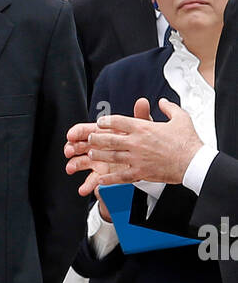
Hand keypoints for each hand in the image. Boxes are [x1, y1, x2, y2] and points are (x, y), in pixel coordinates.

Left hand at [67, 97, 202, 186]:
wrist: (192, 162)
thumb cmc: (187, 141)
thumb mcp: (180, 117)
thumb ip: (169, 108)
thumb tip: (162, 102)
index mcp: (144, 128)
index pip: (119, 121)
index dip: (106, 121)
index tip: (100, 123)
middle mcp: (137, 142)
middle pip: (109, 139)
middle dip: (97, 139)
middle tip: (89, 139)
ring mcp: (137, 158)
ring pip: (111, 157)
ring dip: (99, 156)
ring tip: (91, 155)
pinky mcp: (140, 172)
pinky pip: (120, 176)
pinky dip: (109, 179)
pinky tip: (100, 180)